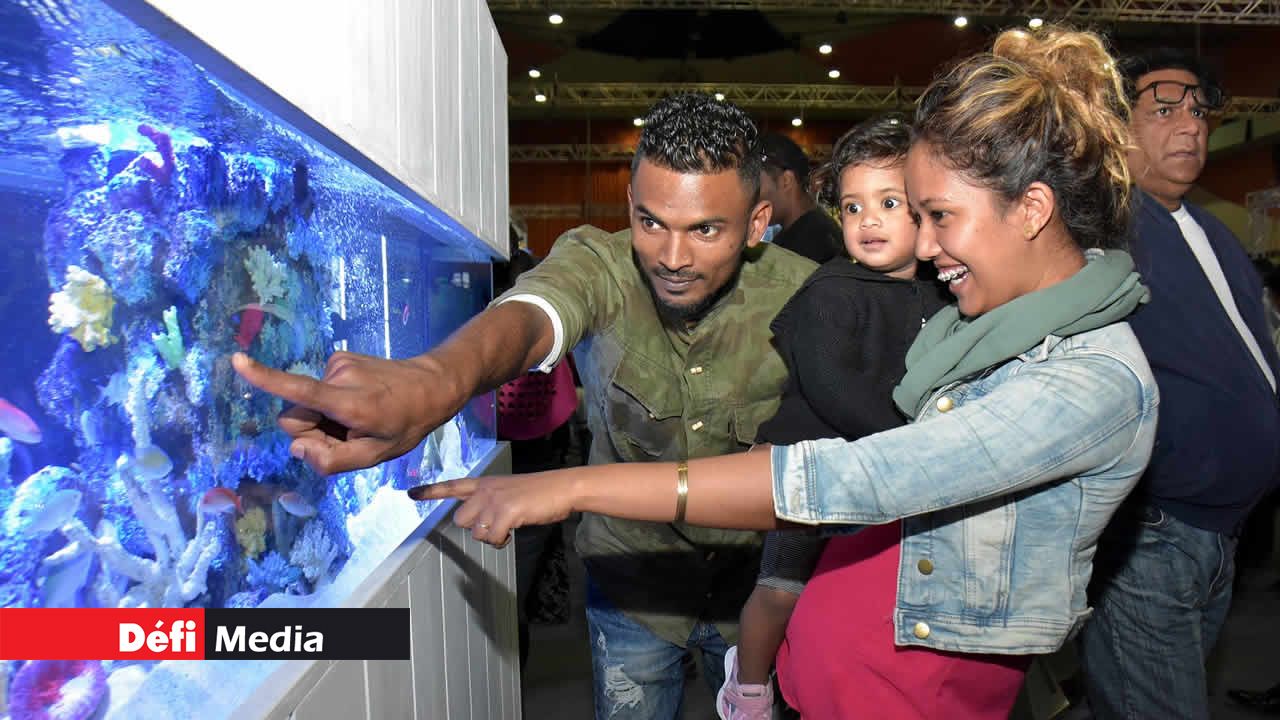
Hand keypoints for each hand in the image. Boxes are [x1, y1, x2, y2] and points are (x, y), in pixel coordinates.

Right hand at [232, 351, 463, 474]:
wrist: (432, 385)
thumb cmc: (405, 424)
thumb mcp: (375, 455)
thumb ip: (331, 460)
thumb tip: (297, 448)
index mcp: (349, 403)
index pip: (301, 391)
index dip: (266, 378)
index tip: (238, 361)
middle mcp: (339, 377)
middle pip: (295, 415)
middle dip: (311, 432)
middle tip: (347, 437)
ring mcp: (339, 364)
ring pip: (309, 404)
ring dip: (326, 418)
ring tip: (360, 419)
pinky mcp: (340, 358)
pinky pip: (321, 390)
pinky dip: (334, 403)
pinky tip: (361, 405)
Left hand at [407, 470, 578, 547]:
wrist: (562, 488)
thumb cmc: (541, 492)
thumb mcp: (510, 492)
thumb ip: (492, 502)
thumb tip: (484, 525)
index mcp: (486, 483)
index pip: (453, 486)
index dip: (430, 491)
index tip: (410, 494)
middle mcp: (485, 490)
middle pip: (460, 519)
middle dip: (477, 528)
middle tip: (498, 526)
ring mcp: (494, 501)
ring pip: (476, 532)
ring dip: (492, 536)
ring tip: (509, 528)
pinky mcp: (505, 512)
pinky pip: (492, 538)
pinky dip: (502, 541)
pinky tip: (514, 532)